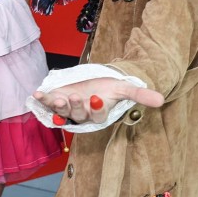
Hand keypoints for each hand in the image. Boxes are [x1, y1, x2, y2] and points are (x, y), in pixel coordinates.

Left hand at [34, 77, 164, 124]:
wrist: (92, 80)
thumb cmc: (108, 87)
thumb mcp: (123, 88)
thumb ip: (139, 95)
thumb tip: (161, 100)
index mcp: (99, 113)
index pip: (98, 116)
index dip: (97, 109)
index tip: (97, 98)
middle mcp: (82, 114)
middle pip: (79, 115)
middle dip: (76, 106)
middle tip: (76, 96)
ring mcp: (67, 109)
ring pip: (63, 111)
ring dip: (58, 106)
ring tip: (57, 98)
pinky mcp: (55, 101)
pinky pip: (47, 103)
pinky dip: (42, 99)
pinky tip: (36, 94)